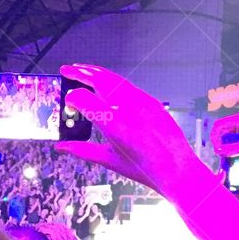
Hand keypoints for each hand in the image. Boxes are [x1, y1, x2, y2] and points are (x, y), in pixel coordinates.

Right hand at [54, 64, 204, 197]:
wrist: (177, 168)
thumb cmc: (145, 169)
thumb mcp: (109, 161)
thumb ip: (82, 150)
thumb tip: (62, 147)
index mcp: (112, 124)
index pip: (83, 99)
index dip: (71, 98)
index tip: (67, 101)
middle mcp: (126, 108)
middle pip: (98, 80)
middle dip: (79, 73)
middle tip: (66, 70)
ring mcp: (141, 101)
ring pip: (114, 79)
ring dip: (96, 73)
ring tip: (82, 70)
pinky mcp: (151, 101)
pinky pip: (127, 86)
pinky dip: (112, 81)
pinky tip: (106, 84)